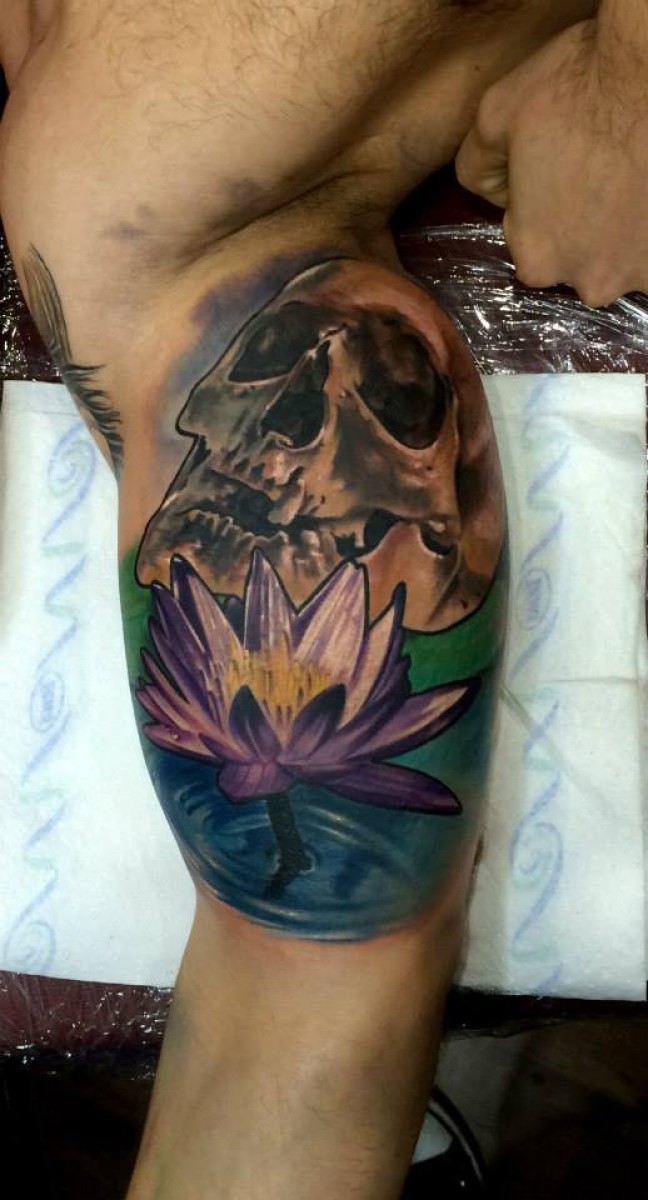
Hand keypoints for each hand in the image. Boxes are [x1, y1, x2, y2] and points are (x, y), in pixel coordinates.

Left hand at [455, 19, 647, 307]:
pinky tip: (645, 191)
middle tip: (595, 172)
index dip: (538, 205)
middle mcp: (589, 281)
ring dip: (622, 230)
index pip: (528, 243)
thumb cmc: (573, 88)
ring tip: (627, 181)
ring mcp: (639, 273)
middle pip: (577, 258)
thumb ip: (476, 167)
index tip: (556, 170)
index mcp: (536, 259)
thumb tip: (490, 190)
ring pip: (622, 257)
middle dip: (582, 225)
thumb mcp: (494, 117)